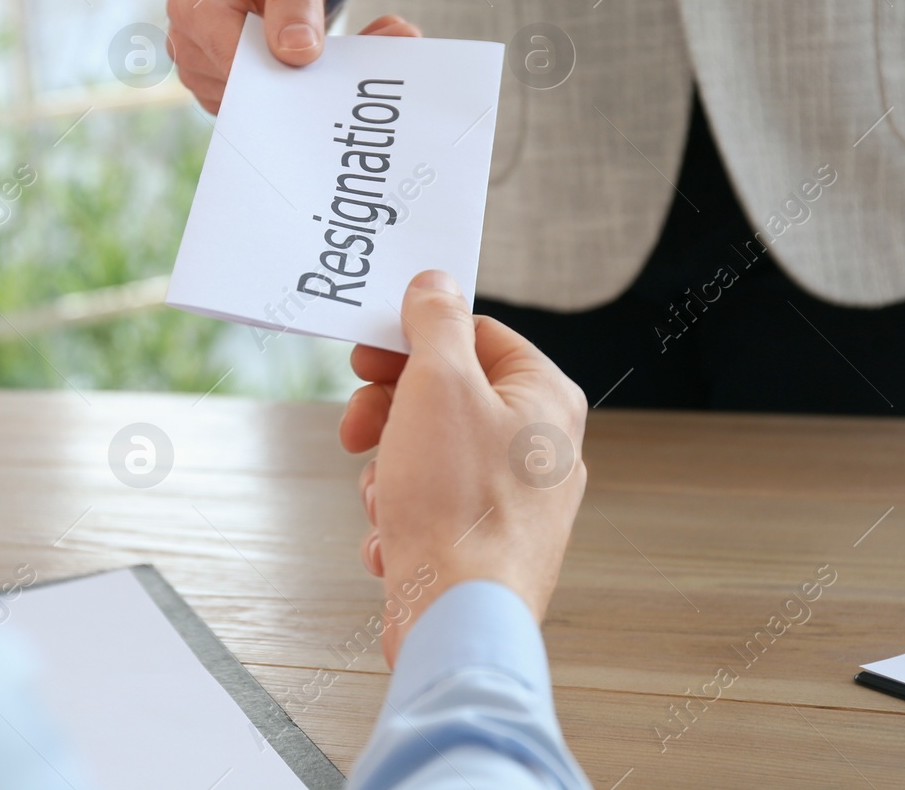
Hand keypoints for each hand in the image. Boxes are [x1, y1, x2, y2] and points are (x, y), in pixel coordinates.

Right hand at [164, 0, 344, 112]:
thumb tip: (296, 51)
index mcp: (194, 3)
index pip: (233, 61)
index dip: (278, 70)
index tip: (323, 68)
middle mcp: (188, 41)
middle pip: (242, 87)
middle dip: (296, 79)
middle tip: (351, 62)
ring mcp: (201, 66)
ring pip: (254, 104)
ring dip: (299, 86)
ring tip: (339, 53)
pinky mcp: (222, 83)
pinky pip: (260, 103)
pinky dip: (292, 89)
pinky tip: (317, 63)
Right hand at [340, 270, 588, 664]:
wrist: (457, 621)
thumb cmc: (458, 506)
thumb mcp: (440, 384)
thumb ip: (436, 323)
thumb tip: (436, 284)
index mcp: (546, 399)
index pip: (476, 335)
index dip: (413, 341)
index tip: (367, 358)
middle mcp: (542, 448)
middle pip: (448, 396)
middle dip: (391, 416)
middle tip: (358, 430)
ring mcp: (516, 502)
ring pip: (430, 455)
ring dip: (389, 472)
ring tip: (386, 500)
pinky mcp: (487, 545)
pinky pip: (430, 508)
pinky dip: (400, 517)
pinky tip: (394, 538)